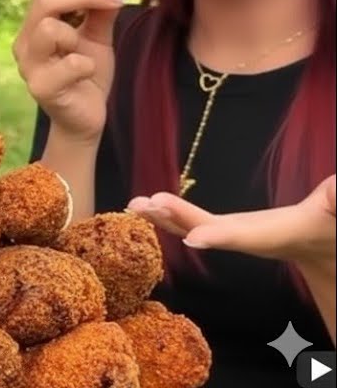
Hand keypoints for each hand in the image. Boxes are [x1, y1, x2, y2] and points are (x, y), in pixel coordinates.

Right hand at [11, 0, 127, 141]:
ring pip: (48, 28)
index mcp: (34, 27)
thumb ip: (100, 12)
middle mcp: (25, 43)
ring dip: (77, 32)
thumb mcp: (96, 37)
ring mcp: (29, 66)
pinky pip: (70, 64)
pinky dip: (87, 64)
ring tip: (86, 47)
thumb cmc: (87, 76)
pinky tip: (88, 73)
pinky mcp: (41, 88)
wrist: (85, 119)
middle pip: (44, 0)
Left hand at [127, 174, 336, 265]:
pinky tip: (146, 206)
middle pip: (210, 230)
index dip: (221, 236)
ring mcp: (238, 234)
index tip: (193, 238)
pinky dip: (170, 213)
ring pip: (196, 226)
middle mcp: (252, 238)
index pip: (248, 237)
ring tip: (135, 205)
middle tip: (146, 205)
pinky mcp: (232, 228)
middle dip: (178, 219)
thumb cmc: (334, 227)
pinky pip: (195, 221)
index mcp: (280, 235)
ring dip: (164, 217)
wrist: (329, 247)